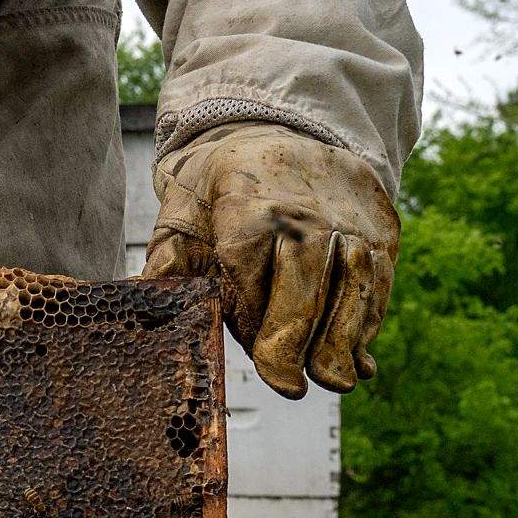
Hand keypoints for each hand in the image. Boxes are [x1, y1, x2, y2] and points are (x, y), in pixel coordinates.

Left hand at [142, 124, 398, 398]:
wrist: (283, 130)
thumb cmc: (220, 187)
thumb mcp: (181, 213)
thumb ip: (167, 264)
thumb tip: (135, 305)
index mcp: (247, 206)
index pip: (249, 273)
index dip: (252, 324)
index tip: (266, 370)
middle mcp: (307, 208)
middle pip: (309, 278)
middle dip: (300, 338)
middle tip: (294, 388)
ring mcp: (351, 215)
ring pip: (357, 280)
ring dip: (346, 336)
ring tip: (337, 381)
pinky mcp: (383, 224)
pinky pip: (380, 277)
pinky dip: (368, 318)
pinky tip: (355, 354)